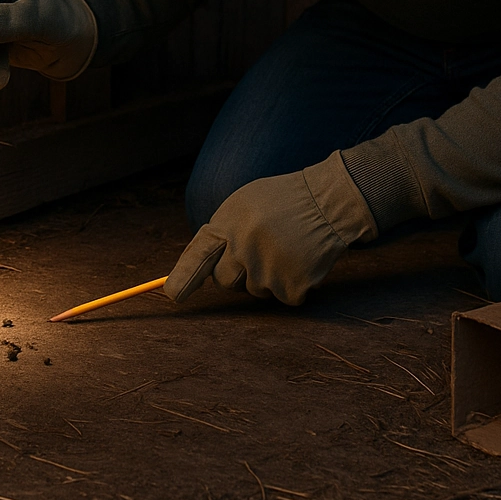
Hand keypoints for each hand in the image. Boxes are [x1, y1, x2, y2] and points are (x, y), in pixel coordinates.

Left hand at [164, 153, 377, 304]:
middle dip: (236, 273)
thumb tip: (196, 264)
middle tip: (258, 250)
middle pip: (224, 281)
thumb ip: (220, 233)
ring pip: (255, 290)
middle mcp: (243, 249)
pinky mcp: (292, 286)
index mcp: (227, 225)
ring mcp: (267, 270)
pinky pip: (283, 297)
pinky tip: (301, 259)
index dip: (182, 279)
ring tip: (285, 247)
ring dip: (267, 276)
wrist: (327, 201)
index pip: (197, 258)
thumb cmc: (281, 201)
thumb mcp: (242, 204)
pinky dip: (293, 284)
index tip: (173, 294)